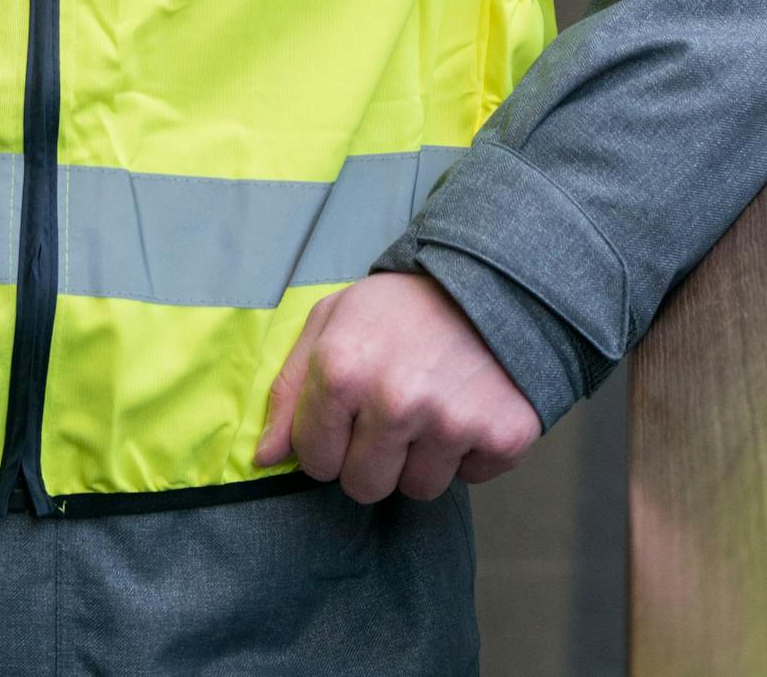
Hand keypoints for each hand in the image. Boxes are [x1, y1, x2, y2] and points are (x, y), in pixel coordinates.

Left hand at [254, 272, 541, 504]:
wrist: (487, 277)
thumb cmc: (398, 306)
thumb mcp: (331, 322)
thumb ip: (289, 390)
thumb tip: (265, 457)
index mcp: (342, 370)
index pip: (315, 461)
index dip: (329, 441)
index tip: (349, 414)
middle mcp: (395, 401)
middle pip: (364, 486)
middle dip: (372, 457)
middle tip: (393, 411)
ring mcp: (451, 422)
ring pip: (417, 489)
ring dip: (422, 457)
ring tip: (432, 403)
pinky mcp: (502, 436)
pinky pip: (470, 479)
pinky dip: (468, 451)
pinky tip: (467, 404)